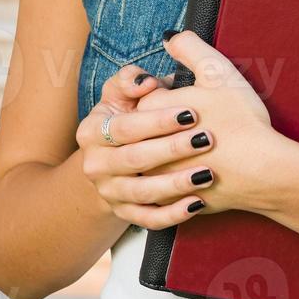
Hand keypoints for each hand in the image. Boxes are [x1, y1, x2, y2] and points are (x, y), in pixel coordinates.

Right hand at [75, 63, 219, 229]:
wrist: (113, 160)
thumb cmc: (127, 117)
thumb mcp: (120, 94)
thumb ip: (130, 79)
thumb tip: (146, 81)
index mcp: (91, 132)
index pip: (125, 127)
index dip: (158, 120)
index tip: (190, 113)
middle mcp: (95, 165)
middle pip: (134, 159)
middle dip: (172, 150)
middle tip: (205, 140)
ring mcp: (109, 192)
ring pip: (143, 192)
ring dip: (176, 184)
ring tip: (207, 173)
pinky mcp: (124, 214)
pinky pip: (149, 219)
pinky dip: (173, 215)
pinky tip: (198, 203)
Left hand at [132, 29, 276, 215]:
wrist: (264, 170)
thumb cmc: (241, 120)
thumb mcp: (217, 72)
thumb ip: (190, 48)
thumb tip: (169, 38)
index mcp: (152, 111)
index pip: (144, 96)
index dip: (166, 92)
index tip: (189, 96)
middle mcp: (146, 146)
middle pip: (142, 130)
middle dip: (163, 123)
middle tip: (193, 121)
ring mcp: (158, 177)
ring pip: (149, 163)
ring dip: (166, 155)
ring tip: (192, 149)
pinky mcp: (173, 201)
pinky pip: (162, 195)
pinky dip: (173, 186)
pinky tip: (190, 179)